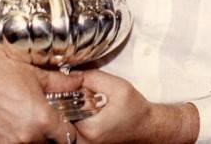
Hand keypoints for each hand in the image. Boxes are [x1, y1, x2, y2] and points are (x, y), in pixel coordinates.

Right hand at [0, 32, 81, 142]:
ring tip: (29, 122)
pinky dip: (15, 140)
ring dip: (34, 139)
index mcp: (41, 119)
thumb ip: (61, 83)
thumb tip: (79, 82)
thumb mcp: (34, 72)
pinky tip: (12, 126)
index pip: (69, 139)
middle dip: (51, 135)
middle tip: (48, 121)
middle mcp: (25, 137)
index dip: (70, 131)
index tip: (66, 125)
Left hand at [74, 70, 198, 143]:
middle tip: (85, 93)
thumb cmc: (136, 109)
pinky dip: (78, 115)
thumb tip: (72, 74)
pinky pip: (73, 126)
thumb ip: (93, 77)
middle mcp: (85, 141)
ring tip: (90, 100)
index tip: (81, 87)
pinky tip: (90, 108)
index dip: (70, 92)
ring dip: (73, 107)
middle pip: (63, 115)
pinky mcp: (87, 142)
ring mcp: (85, 143)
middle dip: (70, 100)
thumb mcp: (117, 86)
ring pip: (67, 120)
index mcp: (91, 129)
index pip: (64, 107)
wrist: (147, 126)